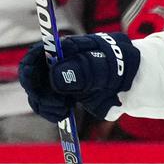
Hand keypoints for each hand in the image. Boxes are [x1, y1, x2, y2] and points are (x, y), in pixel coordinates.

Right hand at [18, 33, 140, 122]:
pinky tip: (62, 114)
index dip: (30, 66)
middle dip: (38, 91)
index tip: (31, 81)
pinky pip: (49, 105)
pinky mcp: (65, 96)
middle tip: (55, 104)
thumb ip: (83, 70)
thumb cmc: (121, 65)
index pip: (38, 53)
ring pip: (39, 92)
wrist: (134, 81)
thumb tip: (56, 77)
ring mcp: (61, 80)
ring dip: (45, 104)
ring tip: (62, 110)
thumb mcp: (105, 66)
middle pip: (33, 75)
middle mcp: (59, 63)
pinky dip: (51, 112)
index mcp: (67, 48)